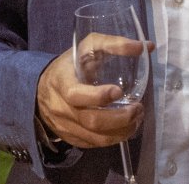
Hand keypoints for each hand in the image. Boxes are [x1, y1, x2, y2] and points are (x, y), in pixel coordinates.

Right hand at [36, 35, 152, 147]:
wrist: (42, 90)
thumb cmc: (70, 66)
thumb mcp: (86, 48)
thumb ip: (113, 44)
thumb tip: (146, 46)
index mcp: (62, 81)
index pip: (75, 94)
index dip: (97, 96)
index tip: (119, 91)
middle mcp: (61, 107)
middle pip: (91, 121)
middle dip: (119, 118)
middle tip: (138, 109)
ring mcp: (66, 126)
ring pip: (96, 138)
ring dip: (121, 131)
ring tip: (137, 118)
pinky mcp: (72, 139)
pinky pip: (95, 144)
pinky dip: (114, 138)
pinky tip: (125, 128)